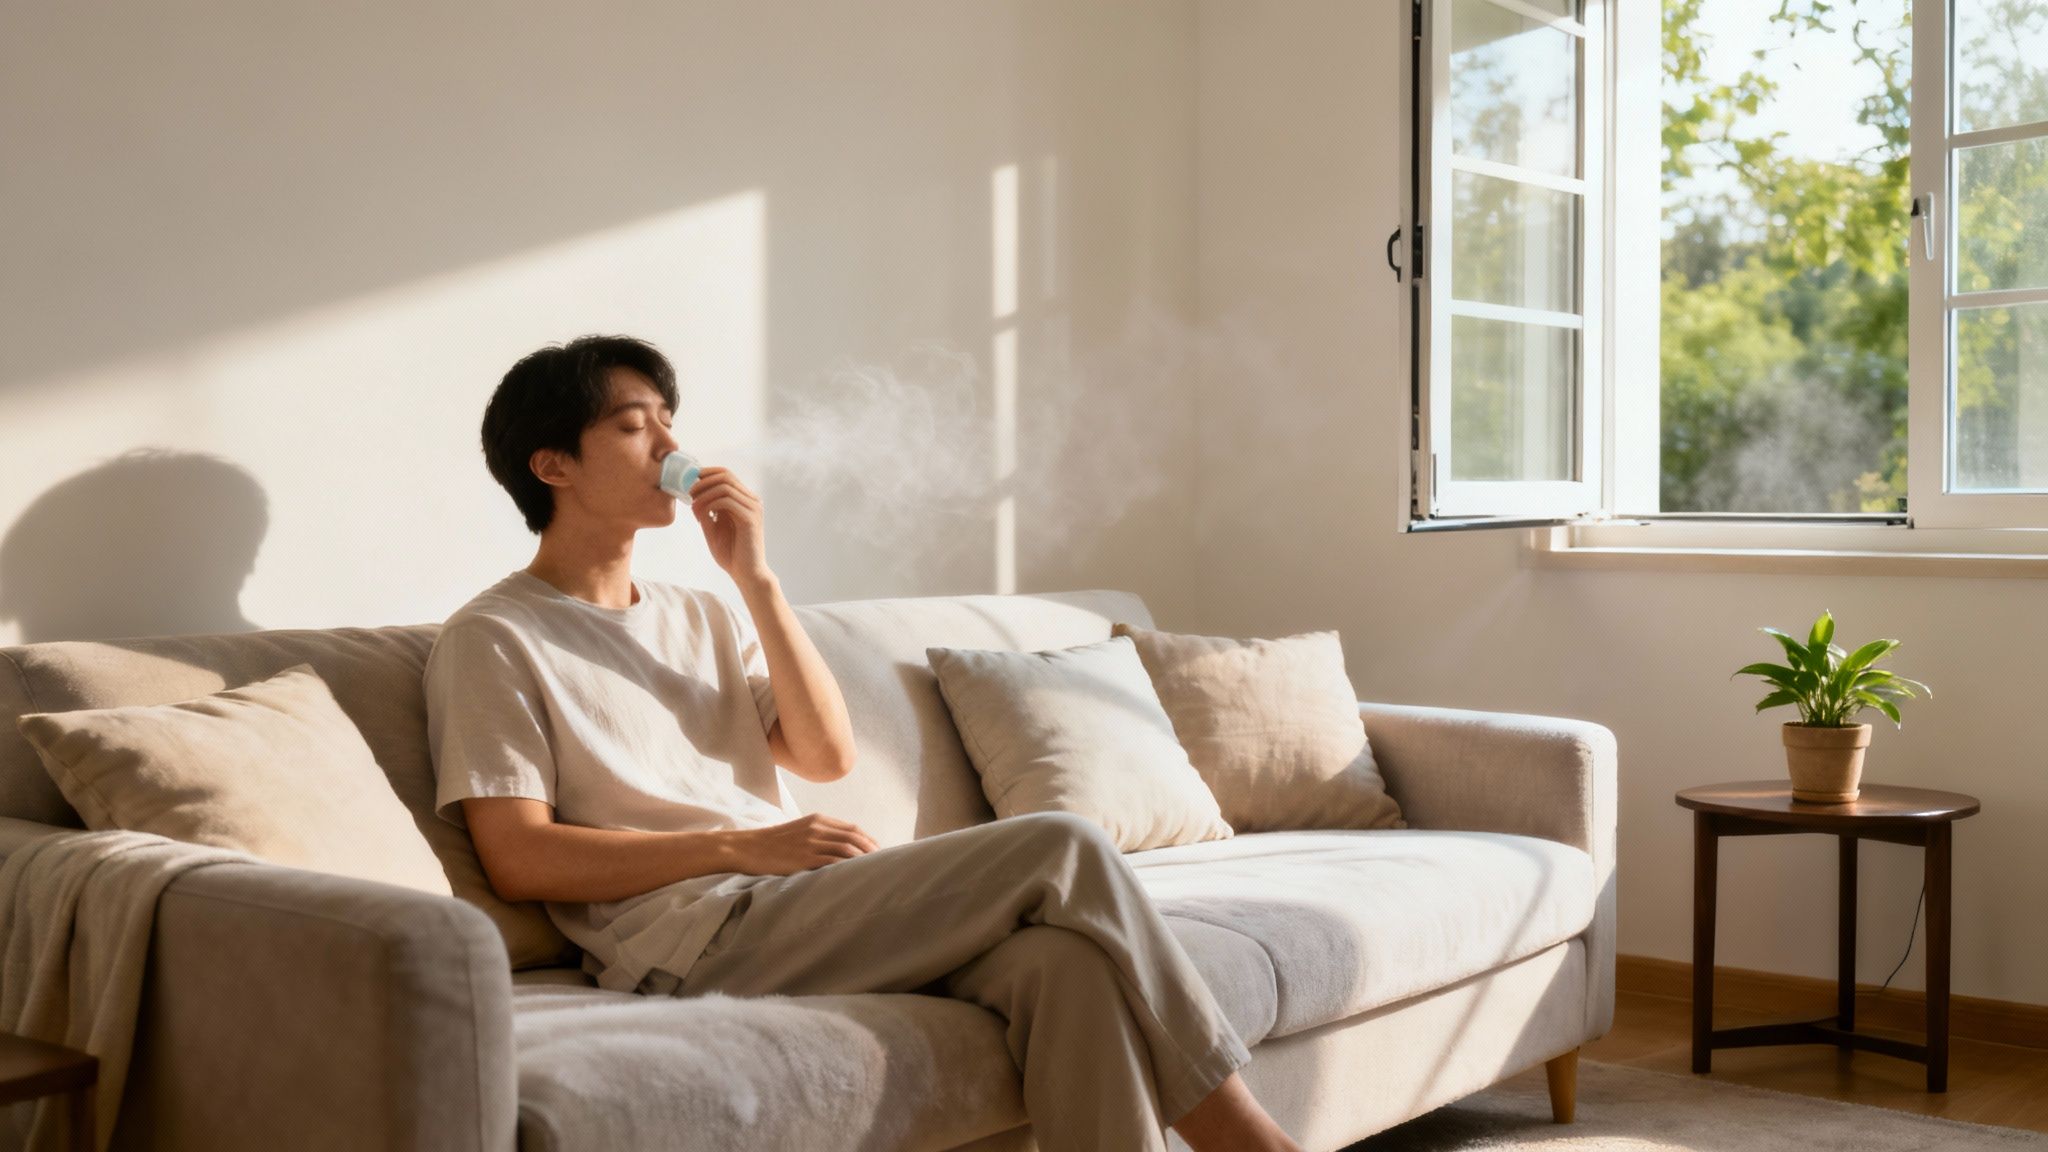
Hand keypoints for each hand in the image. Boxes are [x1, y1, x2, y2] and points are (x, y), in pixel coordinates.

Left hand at [688, 466, 768, 580]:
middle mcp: (751, 500)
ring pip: (724, 486)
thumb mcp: (713, 527)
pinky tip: (702, 517)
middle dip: (702, 481)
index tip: (688, 484)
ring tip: (693, 509)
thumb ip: (707, 509)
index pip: (725, 474)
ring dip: (703, 494)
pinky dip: (709, 505)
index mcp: (744, 500)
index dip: (705, 474)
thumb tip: (693, 493)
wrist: (746, 574)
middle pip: (725, 475)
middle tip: (687, 494)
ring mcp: (753, 508)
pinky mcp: (750, 518)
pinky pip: (726, 501)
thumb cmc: (731, 553)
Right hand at [734, 814, 878, 874]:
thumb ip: (816, 835)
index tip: (878, 851)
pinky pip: (833, 860)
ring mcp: (811, 842)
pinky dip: (847, 866)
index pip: (852, 828)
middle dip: (872, 849)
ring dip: (864, 858)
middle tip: (883, 862)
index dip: (868, 840)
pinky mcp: (804, 857)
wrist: (746, 848)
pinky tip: (855, 875)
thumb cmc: (770, 843)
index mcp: (817, 820)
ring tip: (874, 870)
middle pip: (854, 836)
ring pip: (847, 847)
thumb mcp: (797, 831)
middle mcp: (817, 828)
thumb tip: (835, 848)